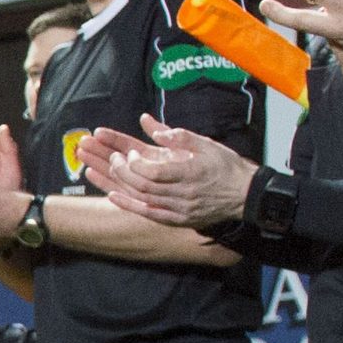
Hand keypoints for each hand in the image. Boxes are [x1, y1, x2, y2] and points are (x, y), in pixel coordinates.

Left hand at [81, 116, 256, 230]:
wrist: (245, 195)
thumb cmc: (226, 166)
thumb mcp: (206, 144)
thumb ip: (177, 135)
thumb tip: (148, 123)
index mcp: (190, 173)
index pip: (154, 172)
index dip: (135, 163)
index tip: (128, 153)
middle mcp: (183, 194)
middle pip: (143, 185)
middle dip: (121, 171)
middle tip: (110, 158)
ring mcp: (179, 209)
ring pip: (141, 199)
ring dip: (117, 184)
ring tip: (97, 170)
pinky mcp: (177, 220)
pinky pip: (148, 214)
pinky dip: (128, 205)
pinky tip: (111, 195)